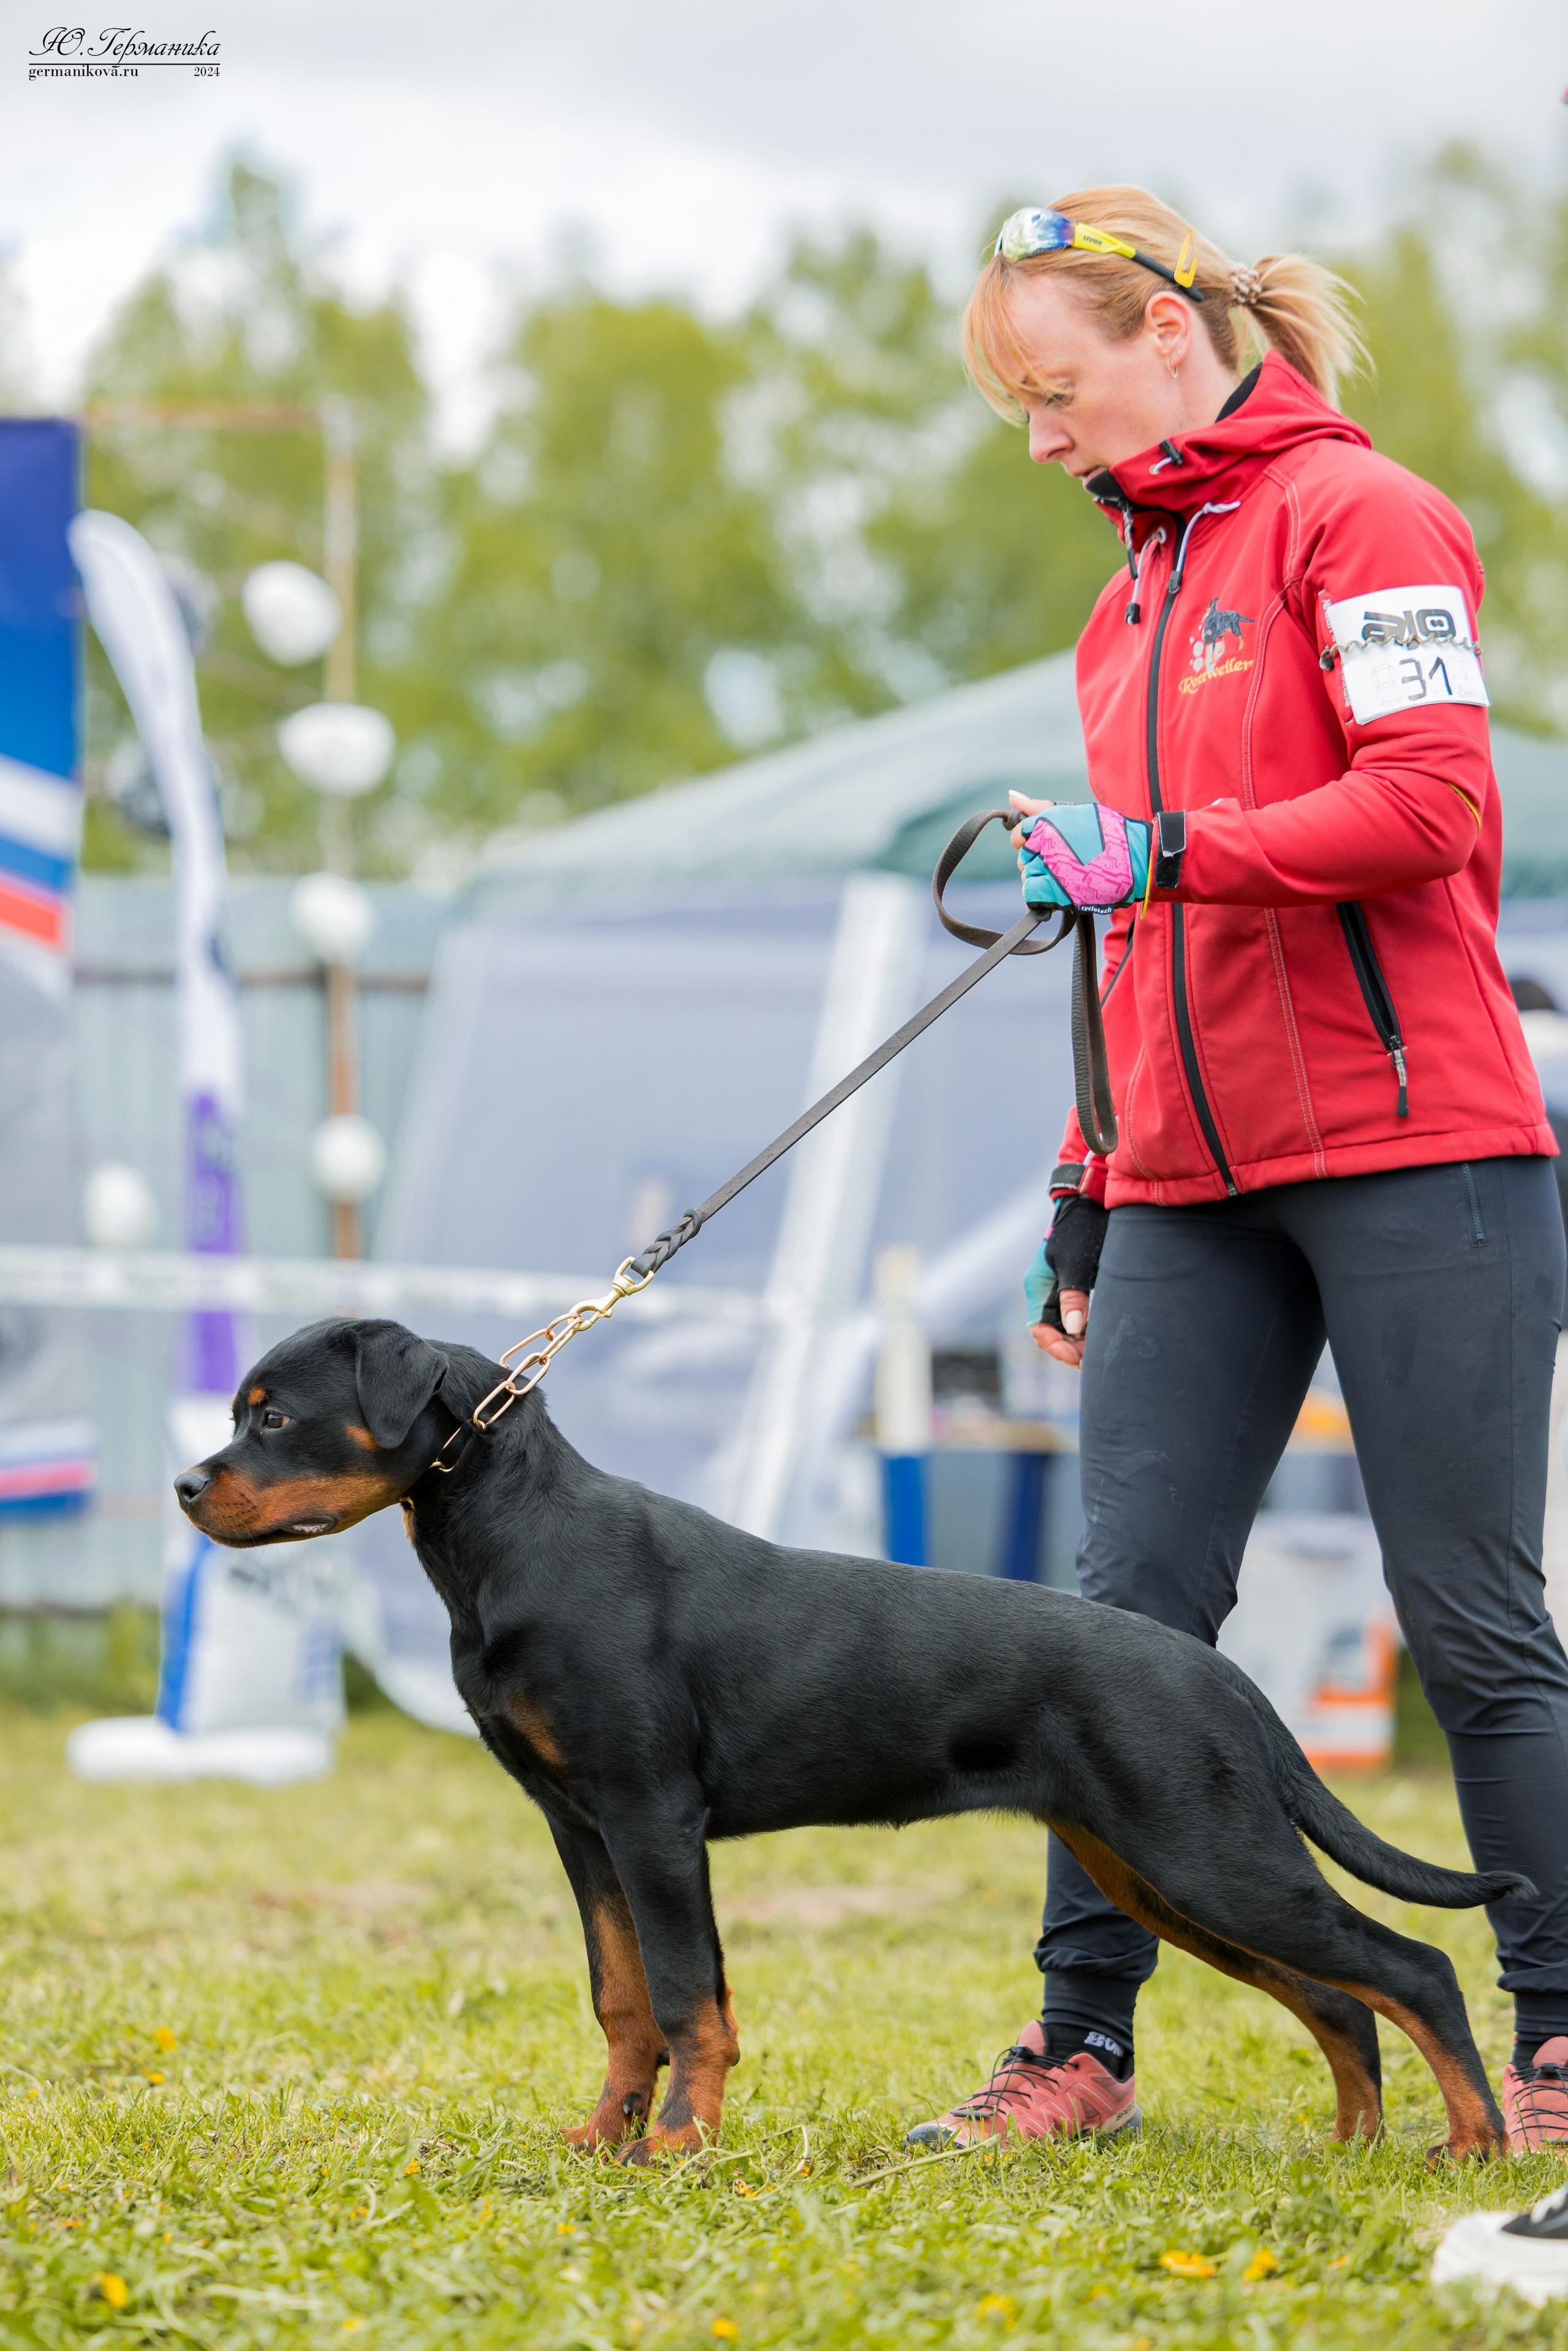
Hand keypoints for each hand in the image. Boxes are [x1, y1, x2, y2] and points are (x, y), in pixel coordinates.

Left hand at [1009, 790, 1150, 911]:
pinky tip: (1056, 890)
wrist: (1137, 859)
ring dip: (1041, 877)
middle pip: (1023, 856)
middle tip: (1064, 860)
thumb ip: (1040, 807)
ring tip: (1067, 874)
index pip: (1019, 834)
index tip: (1050, 845)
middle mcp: (1044, 843)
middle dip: (1037, 859)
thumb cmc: (1109, 834)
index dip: (1031, 841)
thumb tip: (1011, 796)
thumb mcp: (1074, 813)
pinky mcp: (1055, 891)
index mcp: (1048, 821)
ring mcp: (1049, 868)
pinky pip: (1031, 894)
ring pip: (1027, 875)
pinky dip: (1040, 895)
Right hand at [1023, 1197, 1107, 1372]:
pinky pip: (1075, 1317)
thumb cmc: (1081, 1230)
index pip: (1039, 1329)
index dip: (1056, 1347)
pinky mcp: (1075, 1287)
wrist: (1091, 1203)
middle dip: (1069, 1348)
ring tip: (1097, 1351)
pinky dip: (1086, 1330)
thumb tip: (1075, 1329)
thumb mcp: (1076, 1263)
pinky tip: (1100, 1334)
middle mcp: (1045, 1292)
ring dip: (1078, 1342)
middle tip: (1092, 1359)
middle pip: (1050, 1332)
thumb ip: (1074, 1296)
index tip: (1077, 1357)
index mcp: (1038, 1287)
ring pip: (1064, 1327)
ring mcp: (1060, 1290)